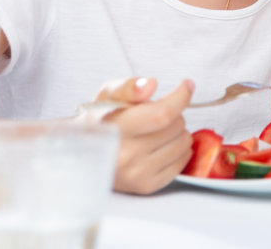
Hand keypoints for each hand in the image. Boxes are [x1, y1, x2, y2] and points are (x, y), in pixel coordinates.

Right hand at [83, 77, 192, 194]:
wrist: (83, 156)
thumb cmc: (100, 122)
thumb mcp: (108, 96)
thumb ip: (129, 86)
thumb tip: (151, 84)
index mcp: (116, 130)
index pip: (162, 114)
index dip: (180, 97)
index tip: (186, 86)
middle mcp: (126, 155)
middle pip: (176, 126)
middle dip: (173, 114)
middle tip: (155, 116)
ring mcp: (137, 174)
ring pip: (184, 144)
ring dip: (177, 132)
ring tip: (156, 131)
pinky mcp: (147, 186)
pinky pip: (183, 162)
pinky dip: (179, 151)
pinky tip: (162, 146)